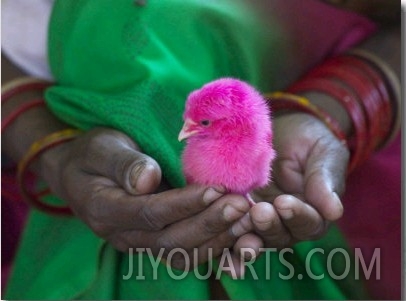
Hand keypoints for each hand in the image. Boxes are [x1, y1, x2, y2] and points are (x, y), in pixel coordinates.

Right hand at [39, 127, 250, 268]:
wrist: (82, 173)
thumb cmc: (93, 153)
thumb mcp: (101, 148)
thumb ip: (122, 163)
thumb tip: (147, 180)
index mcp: (104, 209)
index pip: (150, 213)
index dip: (185, 204)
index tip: (217, 189)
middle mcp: (122, 234)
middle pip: (170, 240)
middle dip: (209, 223)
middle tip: (241, 205)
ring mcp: (138, 242)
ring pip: (182, 253)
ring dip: (218, 240)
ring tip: (247, 220)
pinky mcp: (154, 241)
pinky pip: (186, 253)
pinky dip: (215, 248)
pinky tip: (239, 235)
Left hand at [231, 113, 348, 269]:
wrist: (282, 130)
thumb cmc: (309, 142)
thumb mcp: (324, 155)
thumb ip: (326, 181)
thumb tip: (334, 211)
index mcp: (312, 214)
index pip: (308, 223)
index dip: (297, 215)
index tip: (284, 202)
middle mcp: (285, 224)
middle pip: (278, 235)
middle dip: (268, 226)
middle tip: (259, 213)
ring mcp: (258, 219)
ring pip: (252, 236)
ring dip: (243, 236)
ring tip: (236, 225)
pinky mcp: (235, 210)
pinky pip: (228, 226)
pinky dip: (222, 235)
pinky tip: (213, 236)